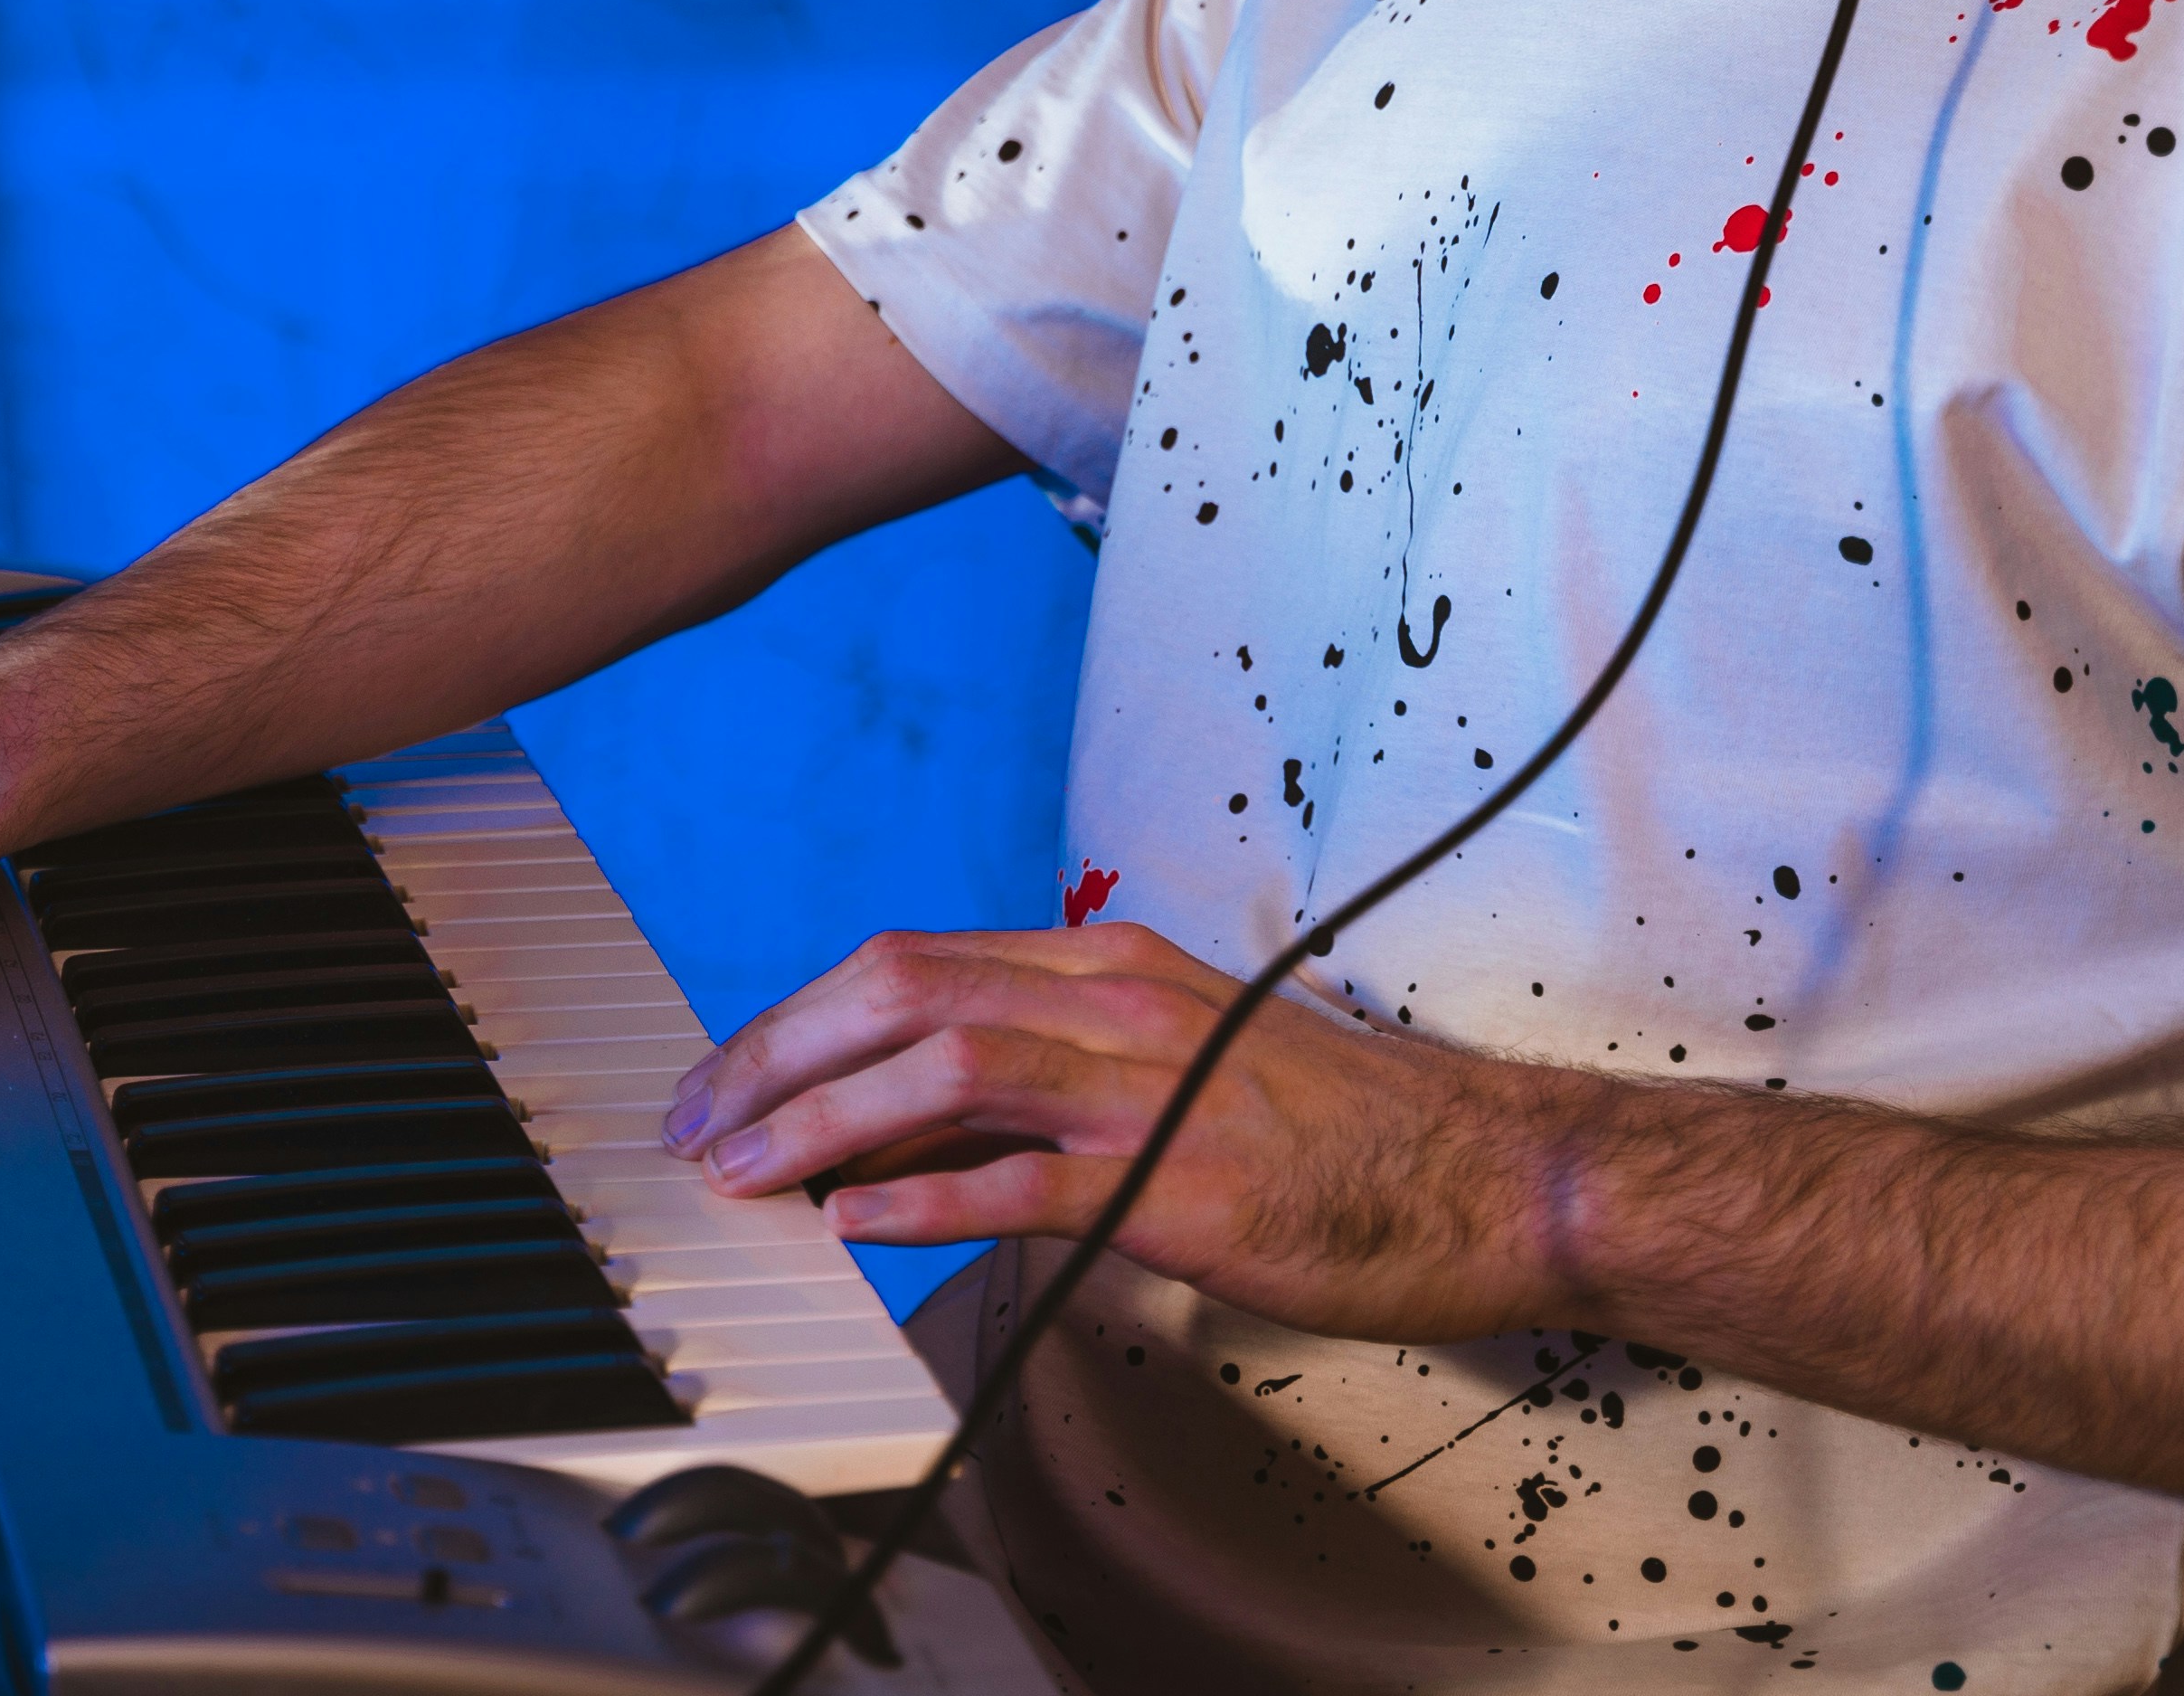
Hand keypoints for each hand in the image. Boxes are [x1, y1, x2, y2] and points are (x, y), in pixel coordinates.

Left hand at [653, 923, 1578, 1343]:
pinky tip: (859, 1221)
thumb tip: (906, 1127)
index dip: (800, 1017)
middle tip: (701, 1121)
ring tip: (747, 1171)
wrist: (1482, 1173)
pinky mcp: (1178, 1180)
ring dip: (821, 1118)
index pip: (912, 963)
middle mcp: (1114, 1002)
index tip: (731, 1074)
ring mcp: (1145, 1085)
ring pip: (942, 1068)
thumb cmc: (1335, 1130)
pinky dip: (925, 1195)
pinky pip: (1024, 1179)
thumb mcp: (1173, 1061)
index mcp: (1107, 967)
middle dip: (776, 1054)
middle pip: (899, 991)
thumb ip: (1045, 1080)